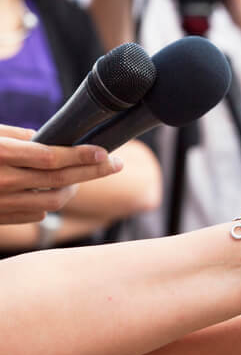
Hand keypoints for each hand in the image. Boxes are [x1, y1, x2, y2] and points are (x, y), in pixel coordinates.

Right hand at [0, 126, 122, 223]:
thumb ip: (17, 136)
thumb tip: (48, 139)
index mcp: (0, 154)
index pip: (51, 157)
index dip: (80, 156)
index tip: (103, 153)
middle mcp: (3, 181)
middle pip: (60, 179)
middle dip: (93, 171)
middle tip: (115, 164)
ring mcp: (3, 202)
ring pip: (54, 201)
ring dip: (73, 189)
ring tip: (81, 178)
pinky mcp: (1, 217)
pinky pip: (37, 214)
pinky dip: (51, 203)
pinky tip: (53, 191)